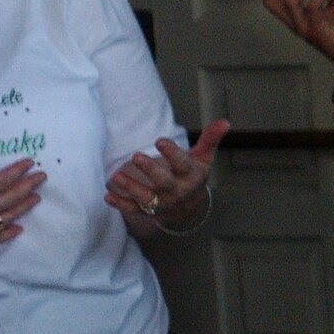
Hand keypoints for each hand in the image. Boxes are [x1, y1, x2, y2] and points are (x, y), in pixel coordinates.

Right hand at [0, 141, 44, 259]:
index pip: (2, 180)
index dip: (17, 171)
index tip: (31, 162)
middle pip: (11, 198)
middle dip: (28, 186)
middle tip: (43, 178)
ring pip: (7, 217)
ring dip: (23, 207)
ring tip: (37, 199)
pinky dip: (7, 234)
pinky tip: (18, 230)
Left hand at [106, 121, 229, 234]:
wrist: (187, 206)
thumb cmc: (192, 174)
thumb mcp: (203, 158)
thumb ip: (210, 139)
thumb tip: (225, 121)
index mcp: (190, 176)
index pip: (183, 165)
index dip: (172, 153)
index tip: (160, 141)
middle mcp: (177, 191)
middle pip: (164, 183)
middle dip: (150, 171)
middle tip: (135, 156)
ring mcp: (161, 203)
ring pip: (146, 198)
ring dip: (131, 188)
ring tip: (115, 177)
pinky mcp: (147, 211)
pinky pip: (133, 210)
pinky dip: (120, 204)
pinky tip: (108, 195)